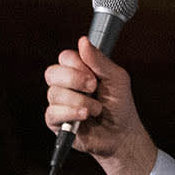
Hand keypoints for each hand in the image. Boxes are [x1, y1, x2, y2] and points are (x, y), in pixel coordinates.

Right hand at [44, 37, 154, 160]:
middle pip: (52, 72)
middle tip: (93, 87)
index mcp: (78, 71)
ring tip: (96, 109)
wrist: (122, 134)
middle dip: (74, 79)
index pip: (65, 57)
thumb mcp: (116, 78)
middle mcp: (65, 85)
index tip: (95, 76)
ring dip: (80, 100)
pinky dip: (71, 113)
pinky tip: (85, 117)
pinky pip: (52, 112)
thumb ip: (99, 60)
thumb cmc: (120, 105)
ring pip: (54, 93)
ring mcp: (58, 103)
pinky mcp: (55, 122)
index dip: (78, 64)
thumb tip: (83, 40)